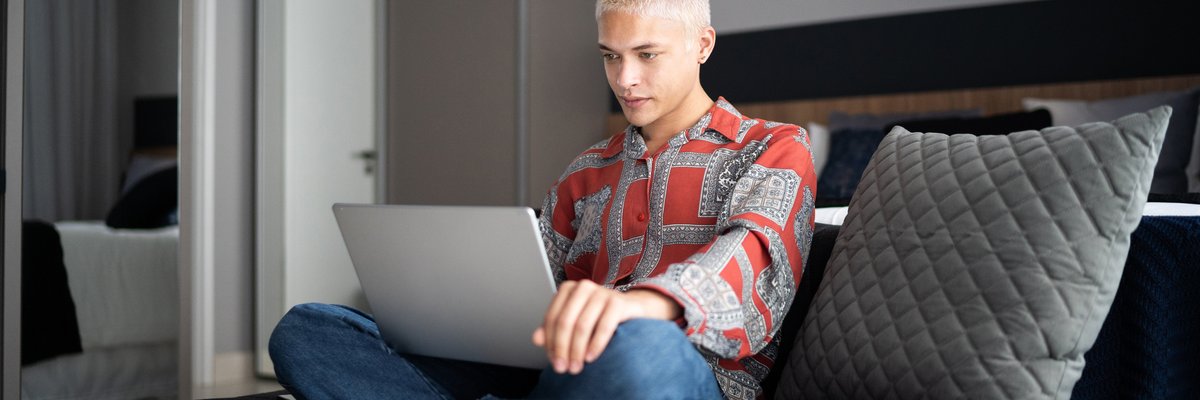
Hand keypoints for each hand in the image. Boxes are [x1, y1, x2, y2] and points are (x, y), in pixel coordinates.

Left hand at [531, 280, 680, 374]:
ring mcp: (601, 292)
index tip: (553, 361)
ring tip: (576, 367)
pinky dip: (596, 345)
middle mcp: (583, 287)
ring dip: (577, 351)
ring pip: (582, 326)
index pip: (552, 318)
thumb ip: (554, 329)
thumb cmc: (598, 316)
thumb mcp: (575, 321)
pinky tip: (591, 358)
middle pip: (565, 322)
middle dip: (562, 349)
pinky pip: (604, 326)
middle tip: (563, 369)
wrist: (630, 310)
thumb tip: (536, 339)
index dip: (551, 342)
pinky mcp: (618, 302)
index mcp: (568, 289)